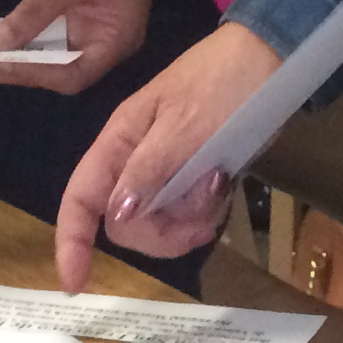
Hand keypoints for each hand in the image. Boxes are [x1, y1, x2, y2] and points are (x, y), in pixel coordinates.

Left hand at [0, 0, 184, 94]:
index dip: (31, 74)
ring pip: (49, 55)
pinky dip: (21, 36)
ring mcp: (93, 29)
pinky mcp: (80, 15)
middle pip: (57, 71)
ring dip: (13, 56)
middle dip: (13, 68)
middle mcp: (105, 43)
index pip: (72, 76)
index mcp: (116, 42)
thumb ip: (35, 13)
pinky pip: (48, 34)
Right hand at [54, 21, 280, 289]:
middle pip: (126, 225)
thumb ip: (149, 170)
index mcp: (120, 142)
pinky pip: (190, 217)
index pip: (80, 199)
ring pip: (161, 226)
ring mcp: (166, 172)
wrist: (271, 58)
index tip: (75, 285)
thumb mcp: (186, 124)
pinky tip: (225, 188)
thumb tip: (116, 217)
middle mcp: (135, 162)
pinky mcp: (194, 179)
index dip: (71, 242)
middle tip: (199, 212)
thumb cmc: (224, 81)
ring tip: (218, 186)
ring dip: (190, 220)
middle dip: (161, 231)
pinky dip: (207, 213)